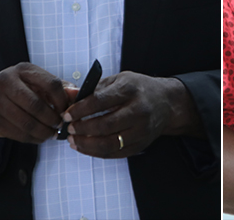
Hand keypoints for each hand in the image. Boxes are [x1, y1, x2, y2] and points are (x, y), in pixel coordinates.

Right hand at [0, 62, 73, 143]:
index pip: (50, 84)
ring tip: (52, 134)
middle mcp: (6, 81)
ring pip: (26, 122)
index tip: (68, 111)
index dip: (63, 100)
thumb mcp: (40, 84)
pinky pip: (17, 134)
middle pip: (36, 105)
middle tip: (61, 126)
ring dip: (43, 132)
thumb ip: (61, 89)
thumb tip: (77, 94)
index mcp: (23, 70)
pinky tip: (40, 137)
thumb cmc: (21, 90)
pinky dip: (32, 138)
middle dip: (52, 119)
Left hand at [63, 72, 196, 157]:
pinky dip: (96, 152)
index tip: (67, 114)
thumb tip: (69, 94)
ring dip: (87, 144)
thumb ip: (94, 88)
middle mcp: (139, 110)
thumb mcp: (119, 80)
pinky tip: (86, 146)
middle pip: (105, 125)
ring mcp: (141, 129)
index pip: (100, 101)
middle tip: (70, 128)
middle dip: (82, 128)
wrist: (166, 102)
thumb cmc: (140, 89)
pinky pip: (115, 153)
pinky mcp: (140, 144)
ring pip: (109, 143)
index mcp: (130, 89)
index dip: (80, 110)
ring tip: (74, 140)